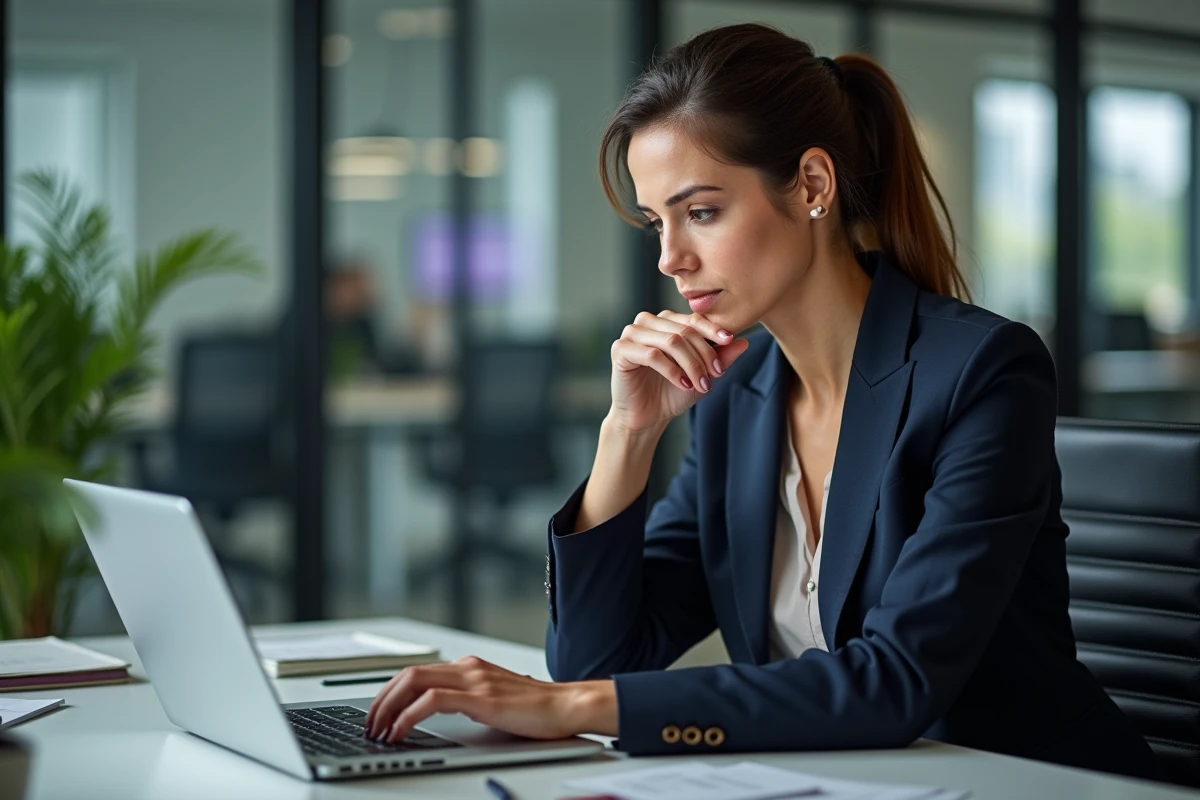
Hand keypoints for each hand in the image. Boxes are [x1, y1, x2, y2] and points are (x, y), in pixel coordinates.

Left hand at [364, 656, 616, 741]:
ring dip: (388, 707)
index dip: (391, 691)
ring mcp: (474, 680)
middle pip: (408, 672)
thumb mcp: (497, 699)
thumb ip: (472, 700)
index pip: (418, 671)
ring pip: (414, 681)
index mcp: (472, 666)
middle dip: (381, 699)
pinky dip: (408, 715)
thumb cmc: (539, 709)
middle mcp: (469, 667)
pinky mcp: (480, 698)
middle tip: (370, 723)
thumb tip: (446, 712)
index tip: (379, 713)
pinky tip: (400, 731)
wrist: (568, 707)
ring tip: (378, 730)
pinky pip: (431, 701)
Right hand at [609, 310, 749, 432]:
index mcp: (666, 321)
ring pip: (671, 341)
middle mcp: (647, 322)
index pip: (693, 318)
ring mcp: (632, 333)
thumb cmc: (672, 393)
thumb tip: (744, 342)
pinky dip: (672, 370)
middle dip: (704, 355)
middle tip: (716, 376)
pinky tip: (683, 384)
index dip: (713, 330)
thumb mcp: (702, 374)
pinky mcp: (620, 349)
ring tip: (701, 385)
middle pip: (684, 330)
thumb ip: (720, 358)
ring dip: (691, 364)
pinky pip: (652, 355)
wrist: (648, 417)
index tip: (729, 341)